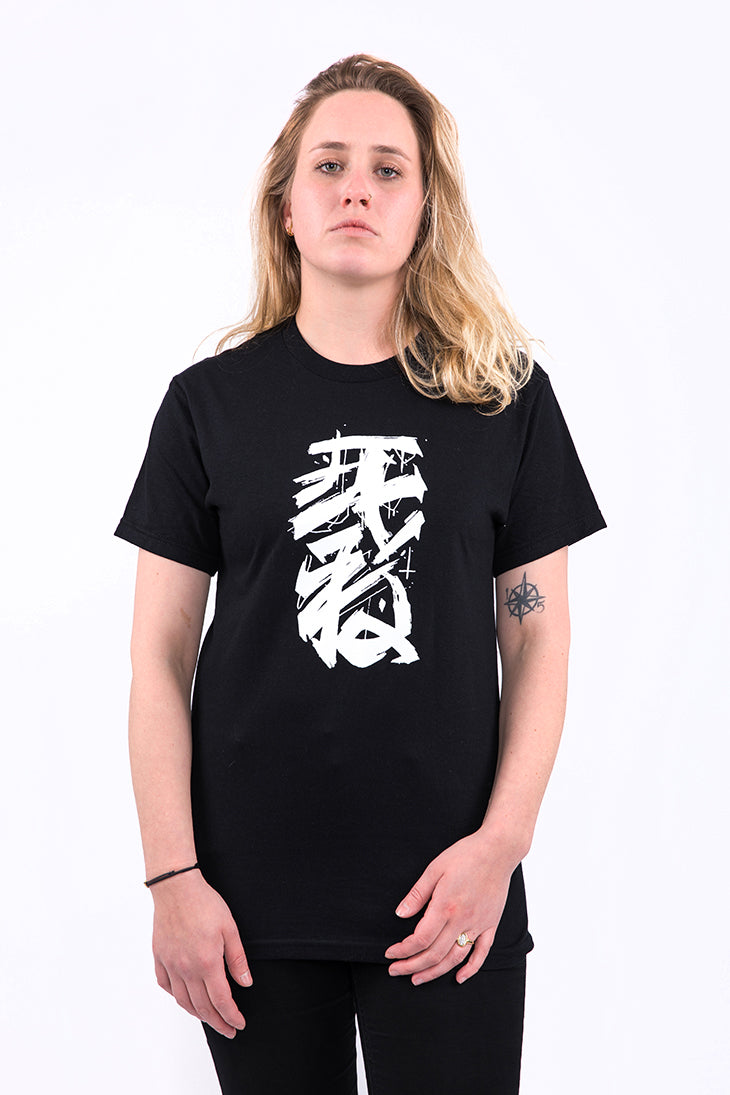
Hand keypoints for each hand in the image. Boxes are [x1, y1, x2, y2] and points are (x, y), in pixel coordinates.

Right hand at [151, 870, 251, 1037]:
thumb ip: (237, 959)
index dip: (232, 1016)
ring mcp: (171, 965)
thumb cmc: (205, 904)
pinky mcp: (160, 957)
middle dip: (217, 1022)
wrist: (177, 888)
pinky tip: (185, 997)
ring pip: (183, 1001)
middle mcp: (187, 969)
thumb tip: (245, 983)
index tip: (239, 1024)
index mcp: (207, 963)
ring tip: (209, 1018)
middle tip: (228, 1030)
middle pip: (202, 1007)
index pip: (221, 1001)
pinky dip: (177, 996)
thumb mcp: (230, 929)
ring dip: (198, 1014)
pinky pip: (166, 986)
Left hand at [384, 831, 518, 984]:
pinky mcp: (491, 924)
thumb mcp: (434, 868)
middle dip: (411, 966)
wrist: (498, 850)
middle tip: (396, 971)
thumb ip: (417, 894)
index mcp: (445, 906)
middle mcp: (462, 920)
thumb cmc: (465, 855)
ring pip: (455, 958)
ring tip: (418, 979)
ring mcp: (478, 924)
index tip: (390, 954)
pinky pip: (482, 953)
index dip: (403, 951)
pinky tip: (459, 977)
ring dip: (435, 972)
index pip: (420, 939)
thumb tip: (400, 914)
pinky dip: (471, 969)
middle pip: (434, 954)